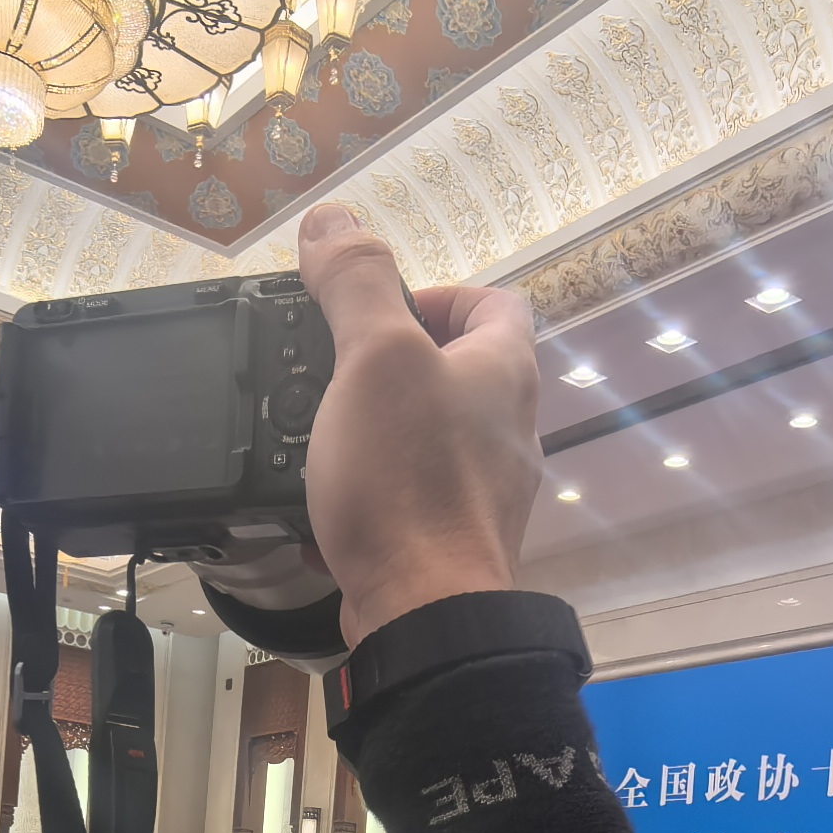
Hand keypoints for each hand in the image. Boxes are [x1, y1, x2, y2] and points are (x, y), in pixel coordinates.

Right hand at [294, 202, 541, 648]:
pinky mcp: (455, 542)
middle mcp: (510, 428)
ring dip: (381, 425)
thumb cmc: (409, 479)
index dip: (439, 292)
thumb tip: (332, 220)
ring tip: (322, 430)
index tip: (378, 310)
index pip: (495, 302)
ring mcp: (487, 491)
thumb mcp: (375, 357)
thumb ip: (356, 283)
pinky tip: (328, 498)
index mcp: (505, 371)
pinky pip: (416, 496)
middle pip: (460, 369)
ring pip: (436, 436)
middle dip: (395, 361)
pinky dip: (376, 489)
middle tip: (333, 368)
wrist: (424, 613)